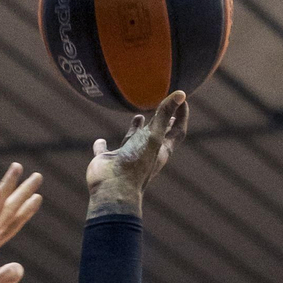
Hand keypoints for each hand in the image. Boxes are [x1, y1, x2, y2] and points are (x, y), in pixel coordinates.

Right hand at [86, 90, 188, 213]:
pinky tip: (100, 141)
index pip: (177, 130)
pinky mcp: (107, 160)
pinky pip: (104, 151)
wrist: (113, 189)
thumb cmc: (136, 164)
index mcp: (160, 149)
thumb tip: (181, 93)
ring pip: (133, 140)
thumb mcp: (153, 136)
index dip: (182, 115)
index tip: (182, 99)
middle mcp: (145, 152)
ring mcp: (126, 157)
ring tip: (139, 116)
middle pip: (157, 134)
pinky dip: (101, 145)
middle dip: (162, 121)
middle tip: (166, 108)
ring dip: (136, 129)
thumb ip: (164, 114)